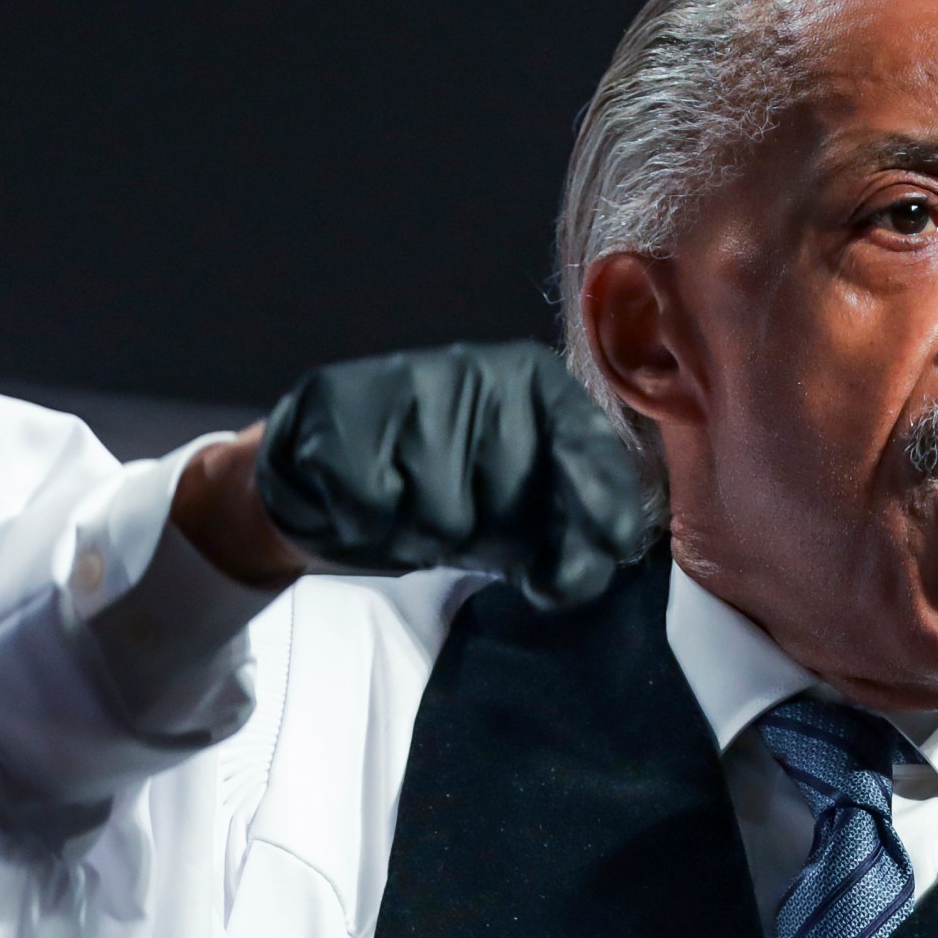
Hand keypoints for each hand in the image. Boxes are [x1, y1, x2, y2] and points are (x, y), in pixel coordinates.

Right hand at [231, 341, 644, 608]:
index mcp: (535, 381)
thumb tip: (588, 568)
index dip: (601, 498)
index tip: (615, 543)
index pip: (584, 440)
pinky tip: (366, 501)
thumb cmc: (435, 486)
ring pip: (444, 512)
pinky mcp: (341, 406)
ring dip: (426, 536)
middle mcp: (479, 369)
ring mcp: (408, 381)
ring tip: (410, 512)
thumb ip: (560, 532)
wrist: (322, 466)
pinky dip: (370, 523)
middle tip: (464, 529)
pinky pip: (377, 507)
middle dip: (493, 537)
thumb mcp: (512, 507)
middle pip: (512, 496)